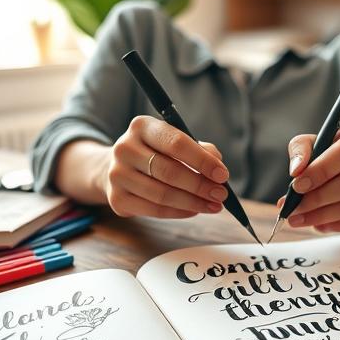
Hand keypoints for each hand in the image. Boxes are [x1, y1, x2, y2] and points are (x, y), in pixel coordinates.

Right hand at [101, 115, 229, 217]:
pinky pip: (154, 210)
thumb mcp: (174, 142)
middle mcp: (124, 148)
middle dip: (200, 185)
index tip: (223, 175)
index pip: (176, 143)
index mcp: (141, 127)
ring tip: (213, 205)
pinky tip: (194, 210)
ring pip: (162, 194)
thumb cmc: (156, 153)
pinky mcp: (117, 199)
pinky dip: (179, 212)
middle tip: (221, 194)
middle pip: (169, 171)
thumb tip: (218, 168)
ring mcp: (117, 174)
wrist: (119, 168)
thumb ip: (199, 150)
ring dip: (193, 202)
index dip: (202, 161)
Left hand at [280, 123, 339, 231]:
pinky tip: (319, 225)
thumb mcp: (323, 142)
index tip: (296, 185)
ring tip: (299, 219)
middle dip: (317, 199)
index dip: (320, 171)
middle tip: (292, 209)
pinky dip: (337, 225)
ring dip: (322, 216)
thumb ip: (303, 148)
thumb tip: (296, 170)